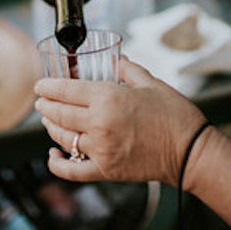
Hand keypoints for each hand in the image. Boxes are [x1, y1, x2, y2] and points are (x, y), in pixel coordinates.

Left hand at [34, 56, 206, 184]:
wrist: (190, 152)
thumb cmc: (175, 115)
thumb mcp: (151, 83)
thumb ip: (127, 69)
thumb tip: (115, 59)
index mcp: (108, 98)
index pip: (66, 90)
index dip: (48, 86)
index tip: (40, 85)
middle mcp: (99, 124)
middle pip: (60, 114)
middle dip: (46, 105)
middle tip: (41, 100)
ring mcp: (100, 149)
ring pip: (63, 138)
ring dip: (51, 127)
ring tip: (48, 120)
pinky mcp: (106, 170)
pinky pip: (72, 170)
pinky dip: (57, 163)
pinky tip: (52, 154)